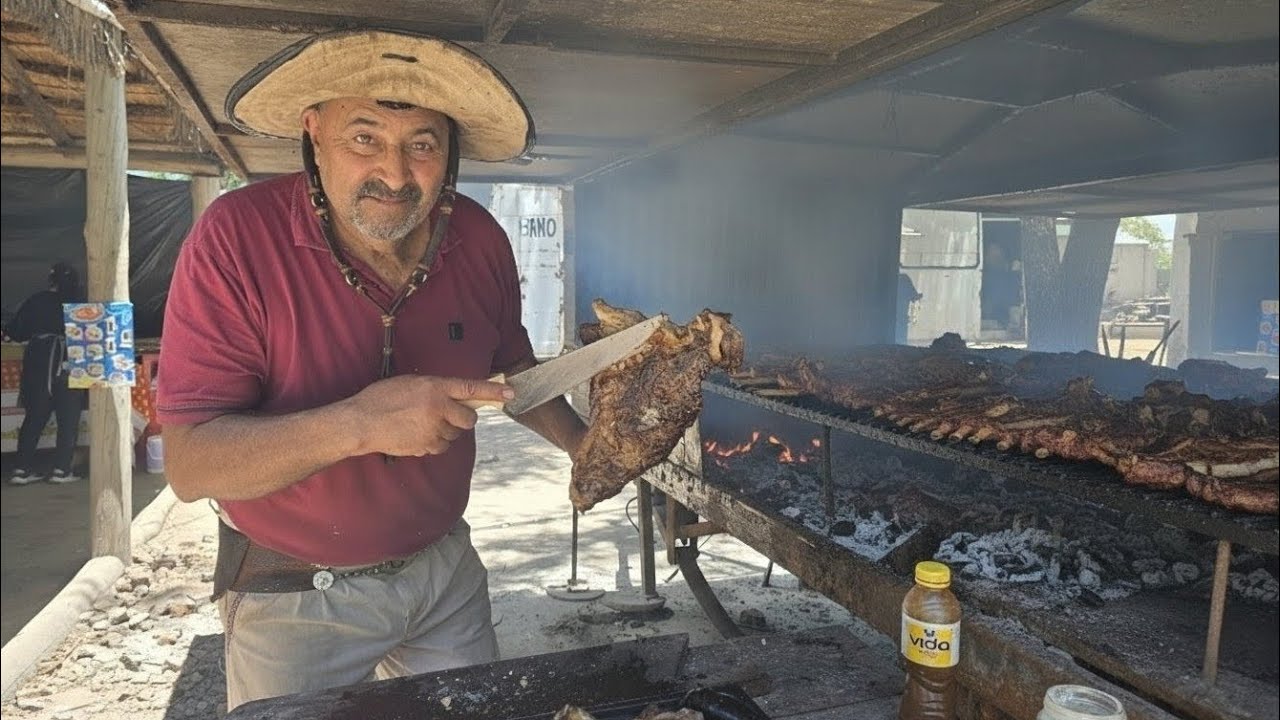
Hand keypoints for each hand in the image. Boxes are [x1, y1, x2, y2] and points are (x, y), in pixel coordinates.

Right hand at [344, 375, 513, 457]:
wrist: (361, 422)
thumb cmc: (381, 398)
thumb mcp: (411, 383)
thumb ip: (435, 389)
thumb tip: (452, 397)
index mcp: (435, 387)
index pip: (471, 388)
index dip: (493, 392)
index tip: (511, 394)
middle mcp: (438, 408)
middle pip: (469, 419)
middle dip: (463, 419)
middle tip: (447, 415)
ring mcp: (433, 430)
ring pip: (455, 435)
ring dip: (446, 430)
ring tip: (421, 423)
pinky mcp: (427, 447)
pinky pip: (442, 447)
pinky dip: (435, 443)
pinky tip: (416, 434)